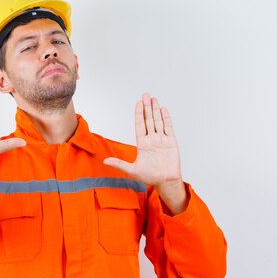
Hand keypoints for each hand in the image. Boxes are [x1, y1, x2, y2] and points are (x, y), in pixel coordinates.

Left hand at [104, 93, 185, 212]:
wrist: (166, 181)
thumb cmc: (150, 177)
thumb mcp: (132, 170)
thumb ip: (119, 164)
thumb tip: (105, 161)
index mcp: (142, 144)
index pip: (140, 125)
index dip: (139, 114)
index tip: (138, 103)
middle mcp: (152, 139)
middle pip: (149, 120)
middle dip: (147, 108)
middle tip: (145, 95)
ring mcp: (161, 140)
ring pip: (158, 121)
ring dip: (156, 110)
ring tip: (154, 99)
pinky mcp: (171, 142)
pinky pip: (168, 128)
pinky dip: (166, 118)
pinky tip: (163, 110)